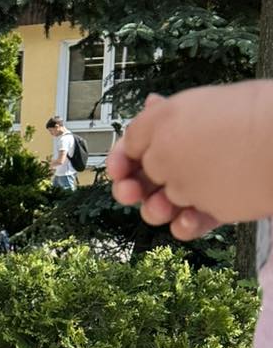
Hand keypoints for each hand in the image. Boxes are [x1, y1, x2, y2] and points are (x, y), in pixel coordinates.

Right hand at [108, 83, 272, 230]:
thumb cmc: (231, 130)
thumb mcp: (168, 122)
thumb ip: (141, 138)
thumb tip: (131, 145)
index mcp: (175, 126)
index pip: (137, 145)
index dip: (121, 160)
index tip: (116, 171)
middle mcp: (188, 154)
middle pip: (147, 178)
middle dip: (134, 188)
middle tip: (132, 192)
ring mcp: (204, 181)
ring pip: (166, 204)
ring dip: (156, 208)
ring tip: (164, 207)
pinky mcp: (221, 207)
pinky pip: (193, 221)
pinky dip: (186, 225)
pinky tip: (190, 218)